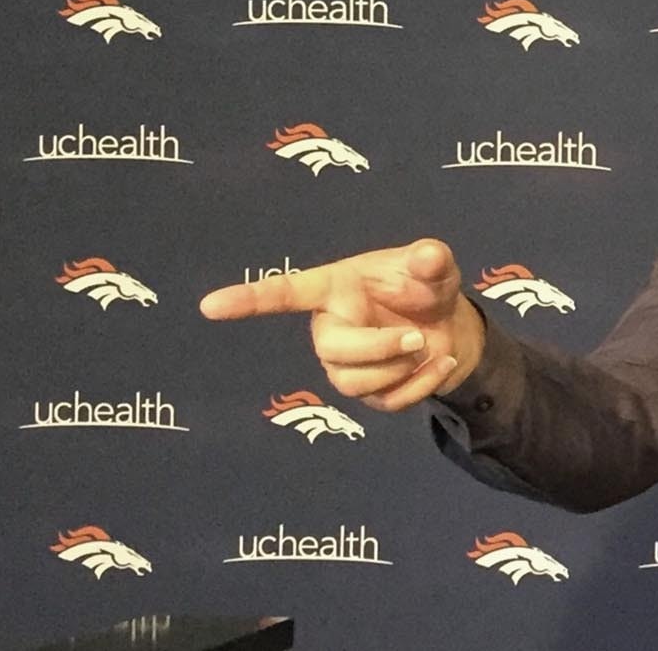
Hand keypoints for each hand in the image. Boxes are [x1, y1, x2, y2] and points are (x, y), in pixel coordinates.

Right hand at [199, 238, 485, 411]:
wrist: (448, 323)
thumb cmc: (423, 286)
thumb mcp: (432, 266)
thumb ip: (430, 259)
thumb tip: (429, 255)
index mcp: (335, 289)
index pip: (285, 293)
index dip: (249, 299)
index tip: (209, 305)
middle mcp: (331, 328)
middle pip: (332, 352)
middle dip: (377, 348)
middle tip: (416, 338)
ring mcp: (346, 364)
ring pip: (353, 383)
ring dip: (399, 369)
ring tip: (429, 346)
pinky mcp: (370, 394)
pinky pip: (385, 402)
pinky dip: (422, 386)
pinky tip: (441, 362)